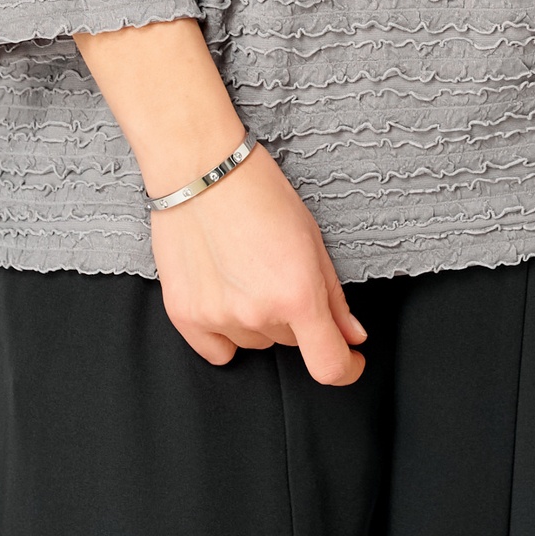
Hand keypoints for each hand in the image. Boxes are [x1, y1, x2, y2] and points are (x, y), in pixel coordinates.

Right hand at [150, 144, 366, 384]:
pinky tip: (223, 293)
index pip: (329, 364)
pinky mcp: (184, 315)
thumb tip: (351, 335)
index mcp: (297, 293)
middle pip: (289, 342)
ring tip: (246, 270)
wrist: (199, 168)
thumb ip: (333, 296)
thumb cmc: (258, 192)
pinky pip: (217, 349)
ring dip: (258, 319)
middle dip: (293, 317)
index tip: (350, 360)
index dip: (347, 368)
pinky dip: (225, 330)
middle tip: (279, 272)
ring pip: (254, 342)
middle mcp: (257, 313)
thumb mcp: (311, 238)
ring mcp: (217, 317)